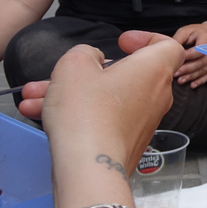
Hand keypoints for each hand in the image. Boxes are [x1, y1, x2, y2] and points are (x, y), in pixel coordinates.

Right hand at [21, 32, 182, 173]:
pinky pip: (105, 118)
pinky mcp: (129, 141)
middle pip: (127, 73)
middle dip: (89, 71)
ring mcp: (144, 120)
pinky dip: (80, 114)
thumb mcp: (74, 65)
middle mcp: (156, 95)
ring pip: (108, 96)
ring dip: (74, 93)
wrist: (90, 168)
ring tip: (37, 95)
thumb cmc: (88, 113)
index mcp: (154, 69)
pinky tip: (42, 114)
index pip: (169, 47)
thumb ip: (85, 53)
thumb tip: (93, 59)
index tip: (122, 43)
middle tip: (64, 71)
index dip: (147, 39)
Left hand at [170, 23, 206, 86]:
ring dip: (192, 76)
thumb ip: (178, 39)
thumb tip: (167, 48)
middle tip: (175, 73)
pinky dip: (200, 81)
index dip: (188, 56)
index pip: (198, 50)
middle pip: (201, 62)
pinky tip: (192, 85)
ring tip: (180, 80)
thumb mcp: (186, 31)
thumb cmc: (196, 32)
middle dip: (187, 69)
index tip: (177, 59)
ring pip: (203, 70)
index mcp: (206, 40)